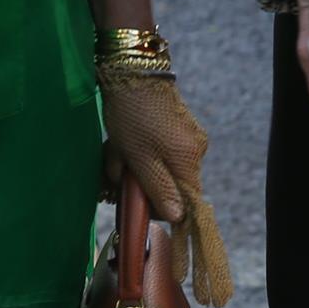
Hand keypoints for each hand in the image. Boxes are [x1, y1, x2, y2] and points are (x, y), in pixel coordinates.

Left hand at [99, 63, 236, 305]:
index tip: (166, 239)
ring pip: (160, 169)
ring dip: (136, 171)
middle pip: (172, 186)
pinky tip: (119, 146)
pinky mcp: (175, 126)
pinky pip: (157, 153)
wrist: (131, 69)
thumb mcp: (138, 158)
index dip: (174, 220)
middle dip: (142, 189)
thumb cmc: (132, 115)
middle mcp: (195, 150)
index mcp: (189, 161)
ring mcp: (187, 137)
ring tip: (114, 157)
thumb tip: (176, 219)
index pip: (189, 204)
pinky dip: (138, 156)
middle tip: (116, 182)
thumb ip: (157, 190)